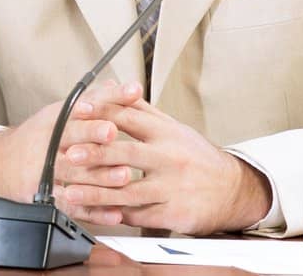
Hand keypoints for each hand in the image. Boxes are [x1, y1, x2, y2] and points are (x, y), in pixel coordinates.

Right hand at [0, 82, 140, 202]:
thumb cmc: (37, 138)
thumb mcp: (57, 115)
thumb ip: (90, 101)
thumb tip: (117, 84)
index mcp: (53, 120)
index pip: (75, 107)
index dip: (93, 105)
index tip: (105, 99)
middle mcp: (47, 143)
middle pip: (70, 137)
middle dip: (91, 133)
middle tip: (112, 132)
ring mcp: (44, 171)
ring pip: (73, 173)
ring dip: (100, 175)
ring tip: (123, 175)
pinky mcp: (46, 198)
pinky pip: (73, 206)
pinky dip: (94, 212)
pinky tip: (114, 213)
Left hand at [56, 92, 272, 233]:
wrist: (234, 190)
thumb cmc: (197, 157)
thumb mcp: (173, 128)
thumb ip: (142, 110)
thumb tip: (114, 86)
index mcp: (166, 133)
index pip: (129, 118)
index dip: (101, 114)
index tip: (76, 112)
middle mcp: (169, 158)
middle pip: (127, 153)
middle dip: (95, 153)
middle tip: (68, 153)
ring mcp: (172, 188)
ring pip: (129, 190)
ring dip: (97, 191)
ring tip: (70, 191)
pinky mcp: (174, 214)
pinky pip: (139, 216)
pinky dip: (114, 215)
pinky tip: (94, 214)